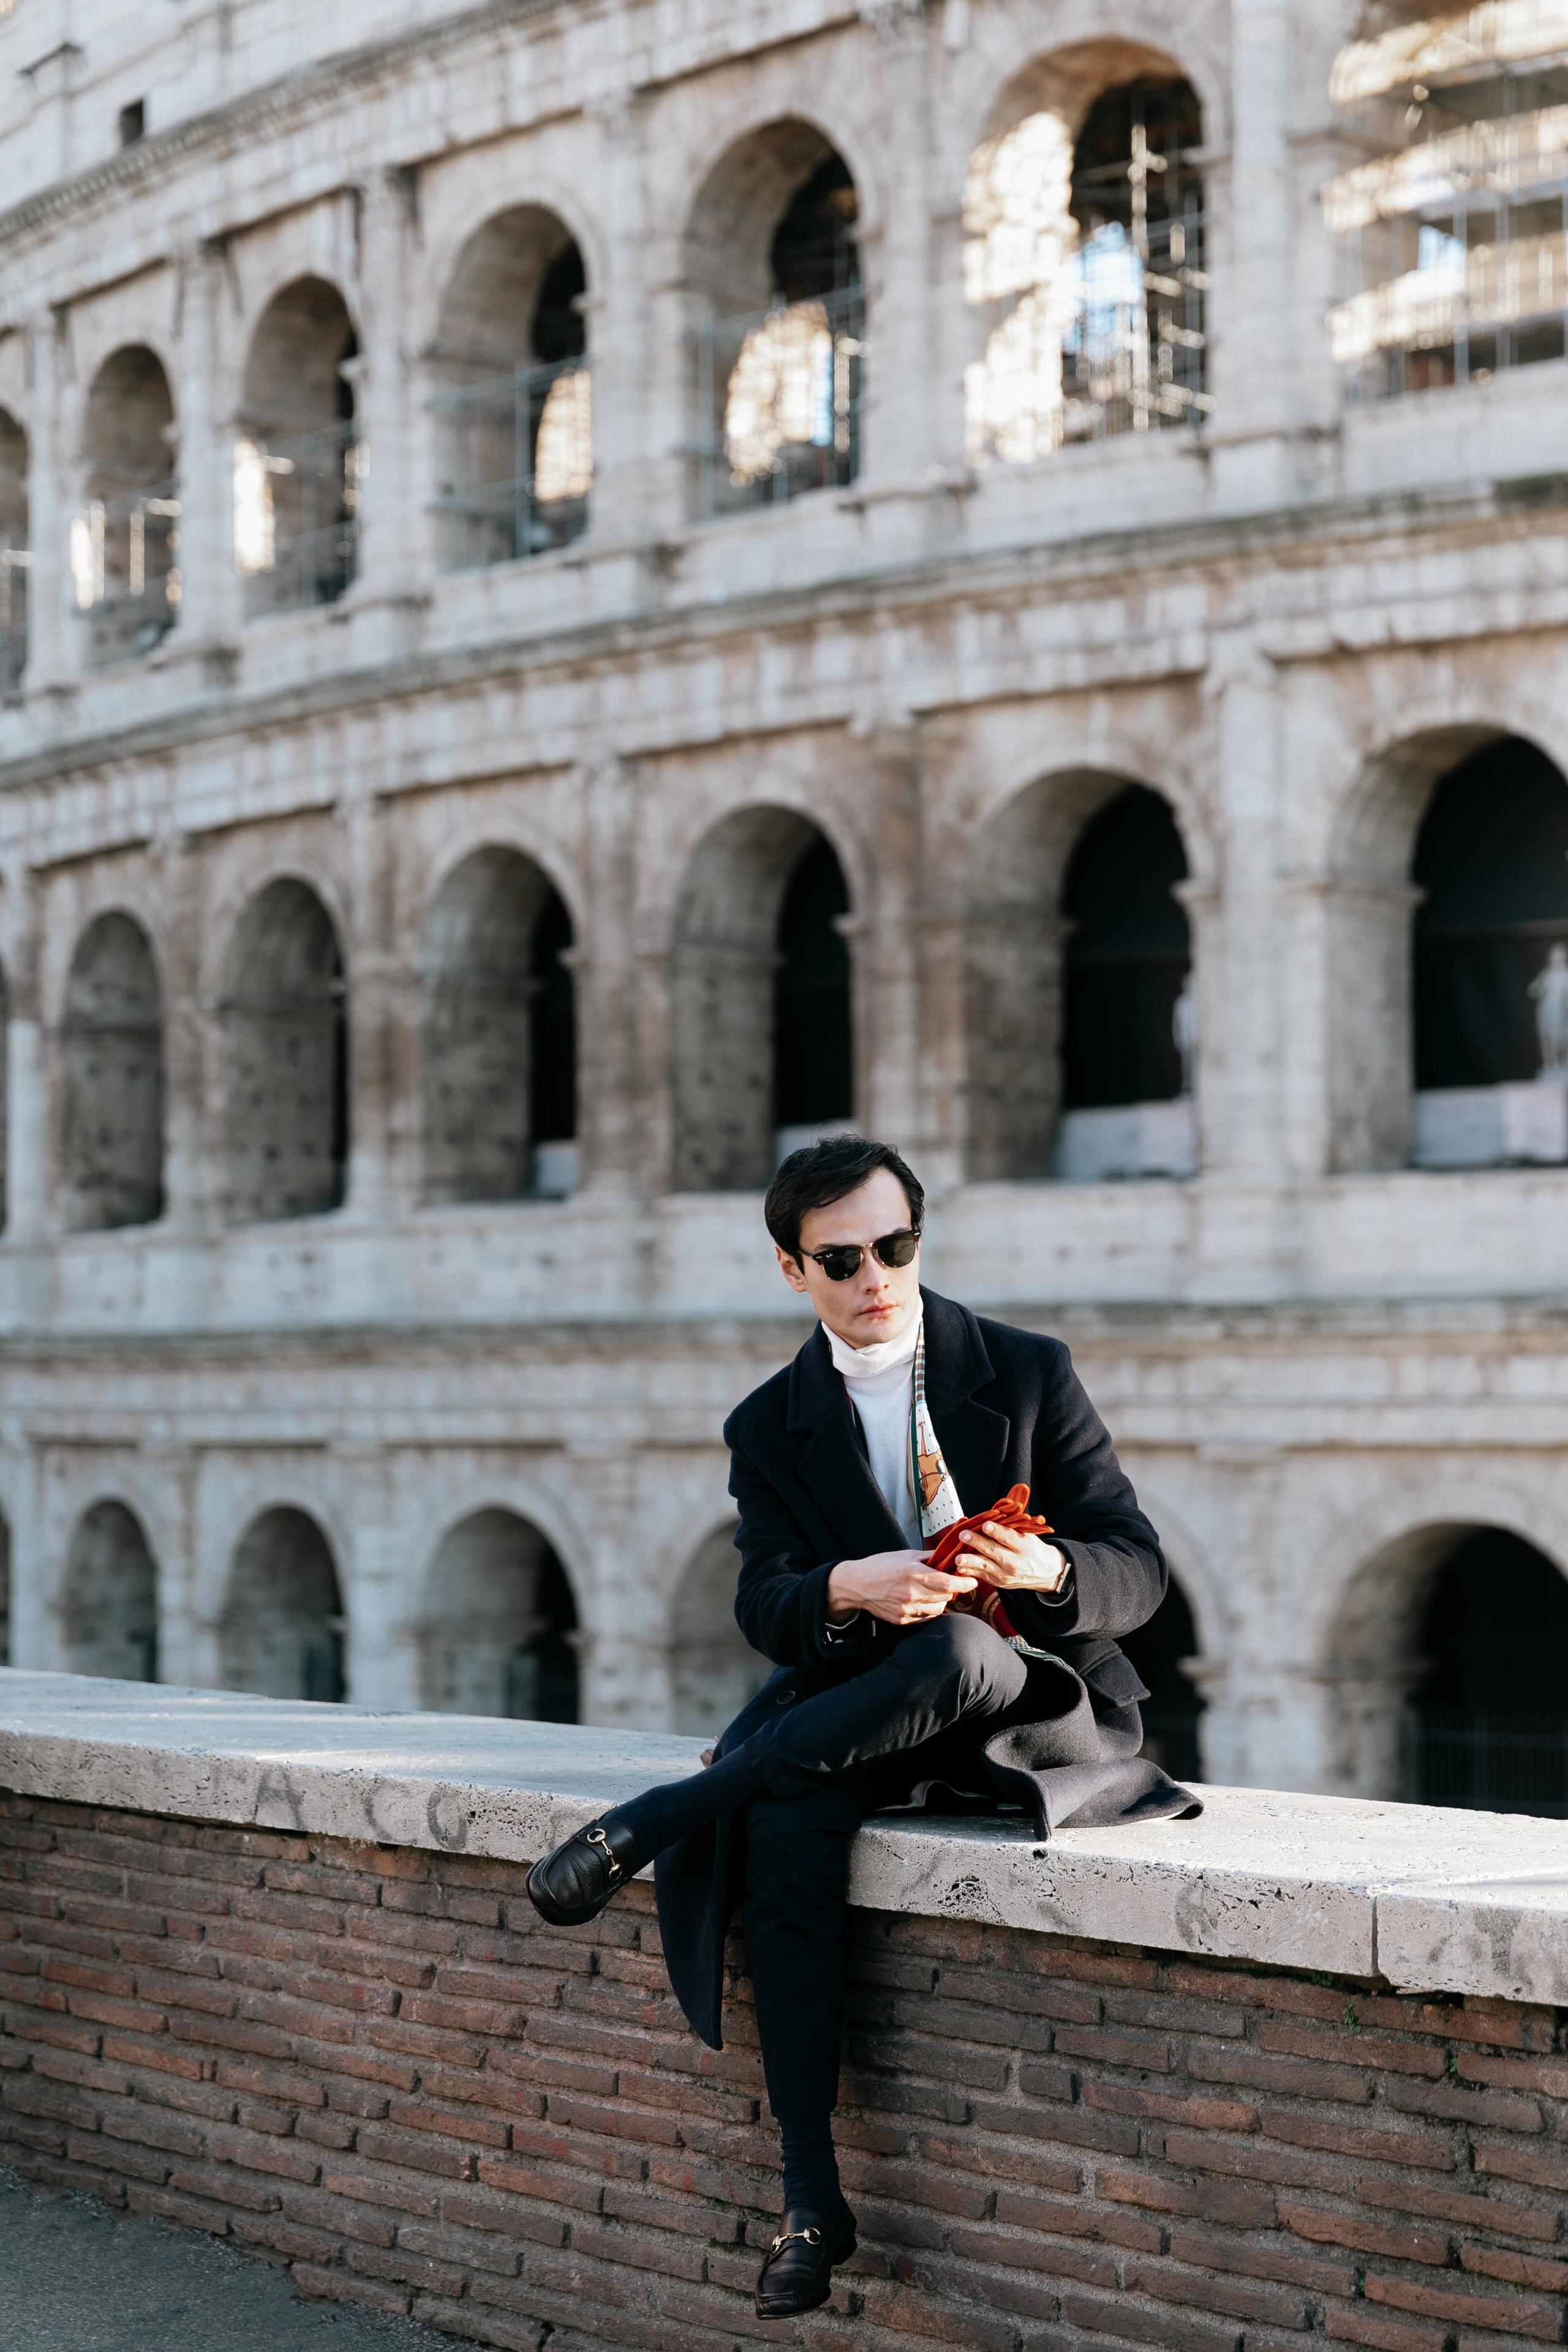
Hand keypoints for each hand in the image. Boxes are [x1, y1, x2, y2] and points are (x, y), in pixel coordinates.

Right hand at [827, 1549, 978, 1625]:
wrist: (856, 1584)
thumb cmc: (880, 1565)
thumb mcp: (905, 1555)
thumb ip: (929, 1557)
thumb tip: (950, 1556)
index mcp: (913, 1574)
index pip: (948, 1583)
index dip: (964, 1583)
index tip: (972, 1581)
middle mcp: (911, 1594)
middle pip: (945, 1596)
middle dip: (953, 1589)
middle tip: (952, 1582)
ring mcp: (906, 1610)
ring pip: (938, 1609)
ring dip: (942, 1600)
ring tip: (935, 1591)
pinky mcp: (901, 1620)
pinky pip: (925, 1616)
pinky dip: (929, 1608)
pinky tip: (923, 1599)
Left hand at [952, 1520, 1068, 1593]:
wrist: (1044, 1572)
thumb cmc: (1032, 1549)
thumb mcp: (1027, 1535)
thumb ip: (1010, 1527)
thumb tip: (991, 1514)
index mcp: (1023, 1547)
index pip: (1008, 1537)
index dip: (996, 1531)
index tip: (985, 1525)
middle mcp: (1014, 1562)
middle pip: (993, 1551)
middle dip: (977, 1542)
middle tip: (964, 1535)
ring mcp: (1005, 1574)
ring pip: (985, 1566)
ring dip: (970, 1561)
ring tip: (958, 1558)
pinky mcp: (998, 1582)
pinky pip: (982, 1576)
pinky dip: (970, 1572)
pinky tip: (960, 1568)